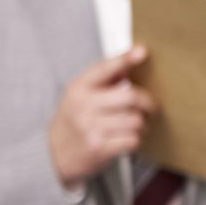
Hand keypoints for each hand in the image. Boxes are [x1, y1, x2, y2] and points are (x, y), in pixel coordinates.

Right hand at [49, 46, 157, 186]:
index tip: (142, 51)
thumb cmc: (74, 119)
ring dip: (142, 124)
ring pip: (136, 120)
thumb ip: (103, 79)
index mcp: (79, 88)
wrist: (53, 153)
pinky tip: (127, 138)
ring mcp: (90, 128)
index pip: (104, 68)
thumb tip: (130, 63)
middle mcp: (83, 106)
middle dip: (148, 102)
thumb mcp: (80, 94)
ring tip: (135, 125)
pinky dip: (135, 138)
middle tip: (151, 106)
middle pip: (131, 97)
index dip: (125, 59)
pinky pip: (133, 139)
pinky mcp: (99, 148)